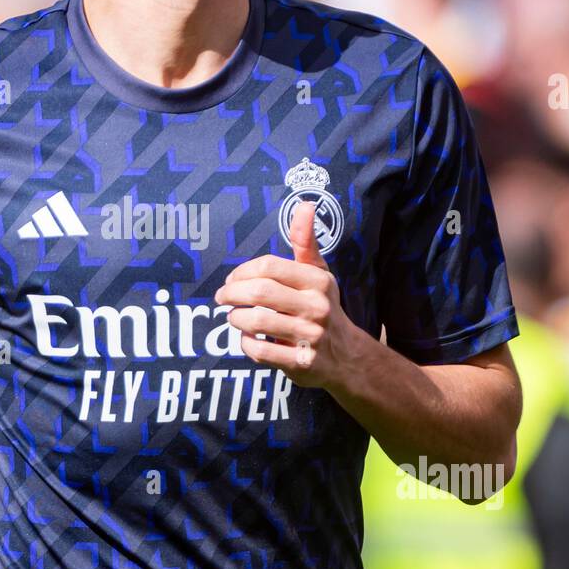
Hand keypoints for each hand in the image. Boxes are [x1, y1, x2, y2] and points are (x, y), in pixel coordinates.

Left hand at [213, 199, 354, 389]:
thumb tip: (304, 205)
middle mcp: (317, 307)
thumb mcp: (317, 273)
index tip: (232, 280)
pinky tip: (247, 338)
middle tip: (221, 298)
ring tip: (234, 317)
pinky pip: (260, 350)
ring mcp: (310, 336)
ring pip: (256, 322)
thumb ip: (305, 242)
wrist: (346, 357)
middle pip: (259, 293)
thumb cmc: (322, 307)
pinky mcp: (301, 363)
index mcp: (318, 281)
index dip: (242, 272)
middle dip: (231, 294)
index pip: (269, 267)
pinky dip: (246, 344)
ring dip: (236, 319)